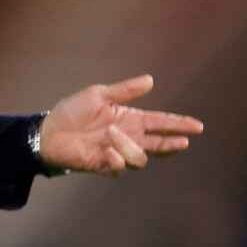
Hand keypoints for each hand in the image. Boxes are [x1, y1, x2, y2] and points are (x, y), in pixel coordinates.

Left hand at [39, 74, 202, 177]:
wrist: (49, 131)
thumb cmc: (72, 112)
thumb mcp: (98, 95)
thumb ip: (125, 91)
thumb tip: (151, 80)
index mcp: (130, 119)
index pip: (160, 123)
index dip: (178, 124)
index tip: (197, 126)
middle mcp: (128, 137)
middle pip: (159, 144)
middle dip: (172, 143)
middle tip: (184, 141)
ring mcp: (117, 153)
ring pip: (141, 157)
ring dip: (130, 145)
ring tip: (111, 133)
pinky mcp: (104, 165)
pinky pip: (119, 165)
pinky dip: (116, 158)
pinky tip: (106, 150)